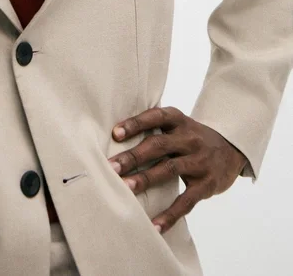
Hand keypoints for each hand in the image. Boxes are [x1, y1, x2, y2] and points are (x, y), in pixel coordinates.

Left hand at [108, 106, 247, 233]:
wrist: (231, 149)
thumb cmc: (191, 137)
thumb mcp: (177, 126)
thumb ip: (154, 129)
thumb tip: (114, 139)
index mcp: (178, 121)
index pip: (155, 117)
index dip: (135, 124)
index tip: (115, 133)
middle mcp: (189, 138)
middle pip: (158, 145)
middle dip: (133, 156)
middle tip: (111, 167)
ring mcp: (199, 162)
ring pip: (169, 169)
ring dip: (145, 179)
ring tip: (125, 188)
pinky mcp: (206, 185)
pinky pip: (186, 201)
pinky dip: (170, 214)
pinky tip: (154, 225)